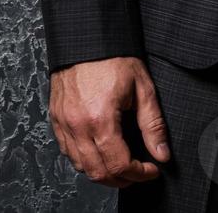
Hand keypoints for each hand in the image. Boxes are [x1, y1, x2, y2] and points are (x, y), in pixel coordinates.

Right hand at [49, 56, 169, 187]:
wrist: (86, 37)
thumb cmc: (112, 57)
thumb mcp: (142, 87)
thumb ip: (153, 124)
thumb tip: (161, 153)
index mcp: (100, 118)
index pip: (119, 165)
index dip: (139, 173)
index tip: (151, 169)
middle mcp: (77, 124)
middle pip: (98, 173)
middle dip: (122, 179)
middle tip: (138, 172)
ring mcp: (63, 122)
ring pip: (80, 166)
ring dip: (102, 172)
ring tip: (120, 165)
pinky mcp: (56, 118)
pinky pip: (67, 151)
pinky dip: (84, 159)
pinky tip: (98, 151)